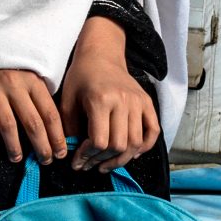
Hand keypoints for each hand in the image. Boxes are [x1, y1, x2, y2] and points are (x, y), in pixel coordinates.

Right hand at [0, 67, 64, 163]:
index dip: (57, 136)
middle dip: (41, 146)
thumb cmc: (5, 64)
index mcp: (33, 81)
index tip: (61, 153)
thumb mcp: (27, 73)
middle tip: (45, 161)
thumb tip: (54, 127)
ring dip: (14, 145)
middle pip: (32, 122)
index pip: (50, 114)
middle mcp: (15, 84)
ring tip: (17, 158)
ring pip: (7, 123)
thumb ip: (39, 94)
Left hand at [58, 16, 157, 170]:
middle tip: (89, 165)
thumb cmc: (81, 76)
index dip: (88, 156)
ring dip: (120, 159)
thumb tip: (71, 153)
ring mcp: (138, 102)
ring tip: (105, 164)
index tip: (78, 161)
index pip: (100, 141)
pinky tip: (130, 155)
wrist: (102, 54)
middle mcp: (123, 101)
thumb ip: (69, 127)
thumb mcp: (67, 99)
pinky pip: (153, 131)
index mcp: (101, 100)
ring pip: (136, 143)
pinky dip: (144, 147)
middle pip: (119, 145)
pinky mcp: (147, 102)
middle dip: (102, 161)